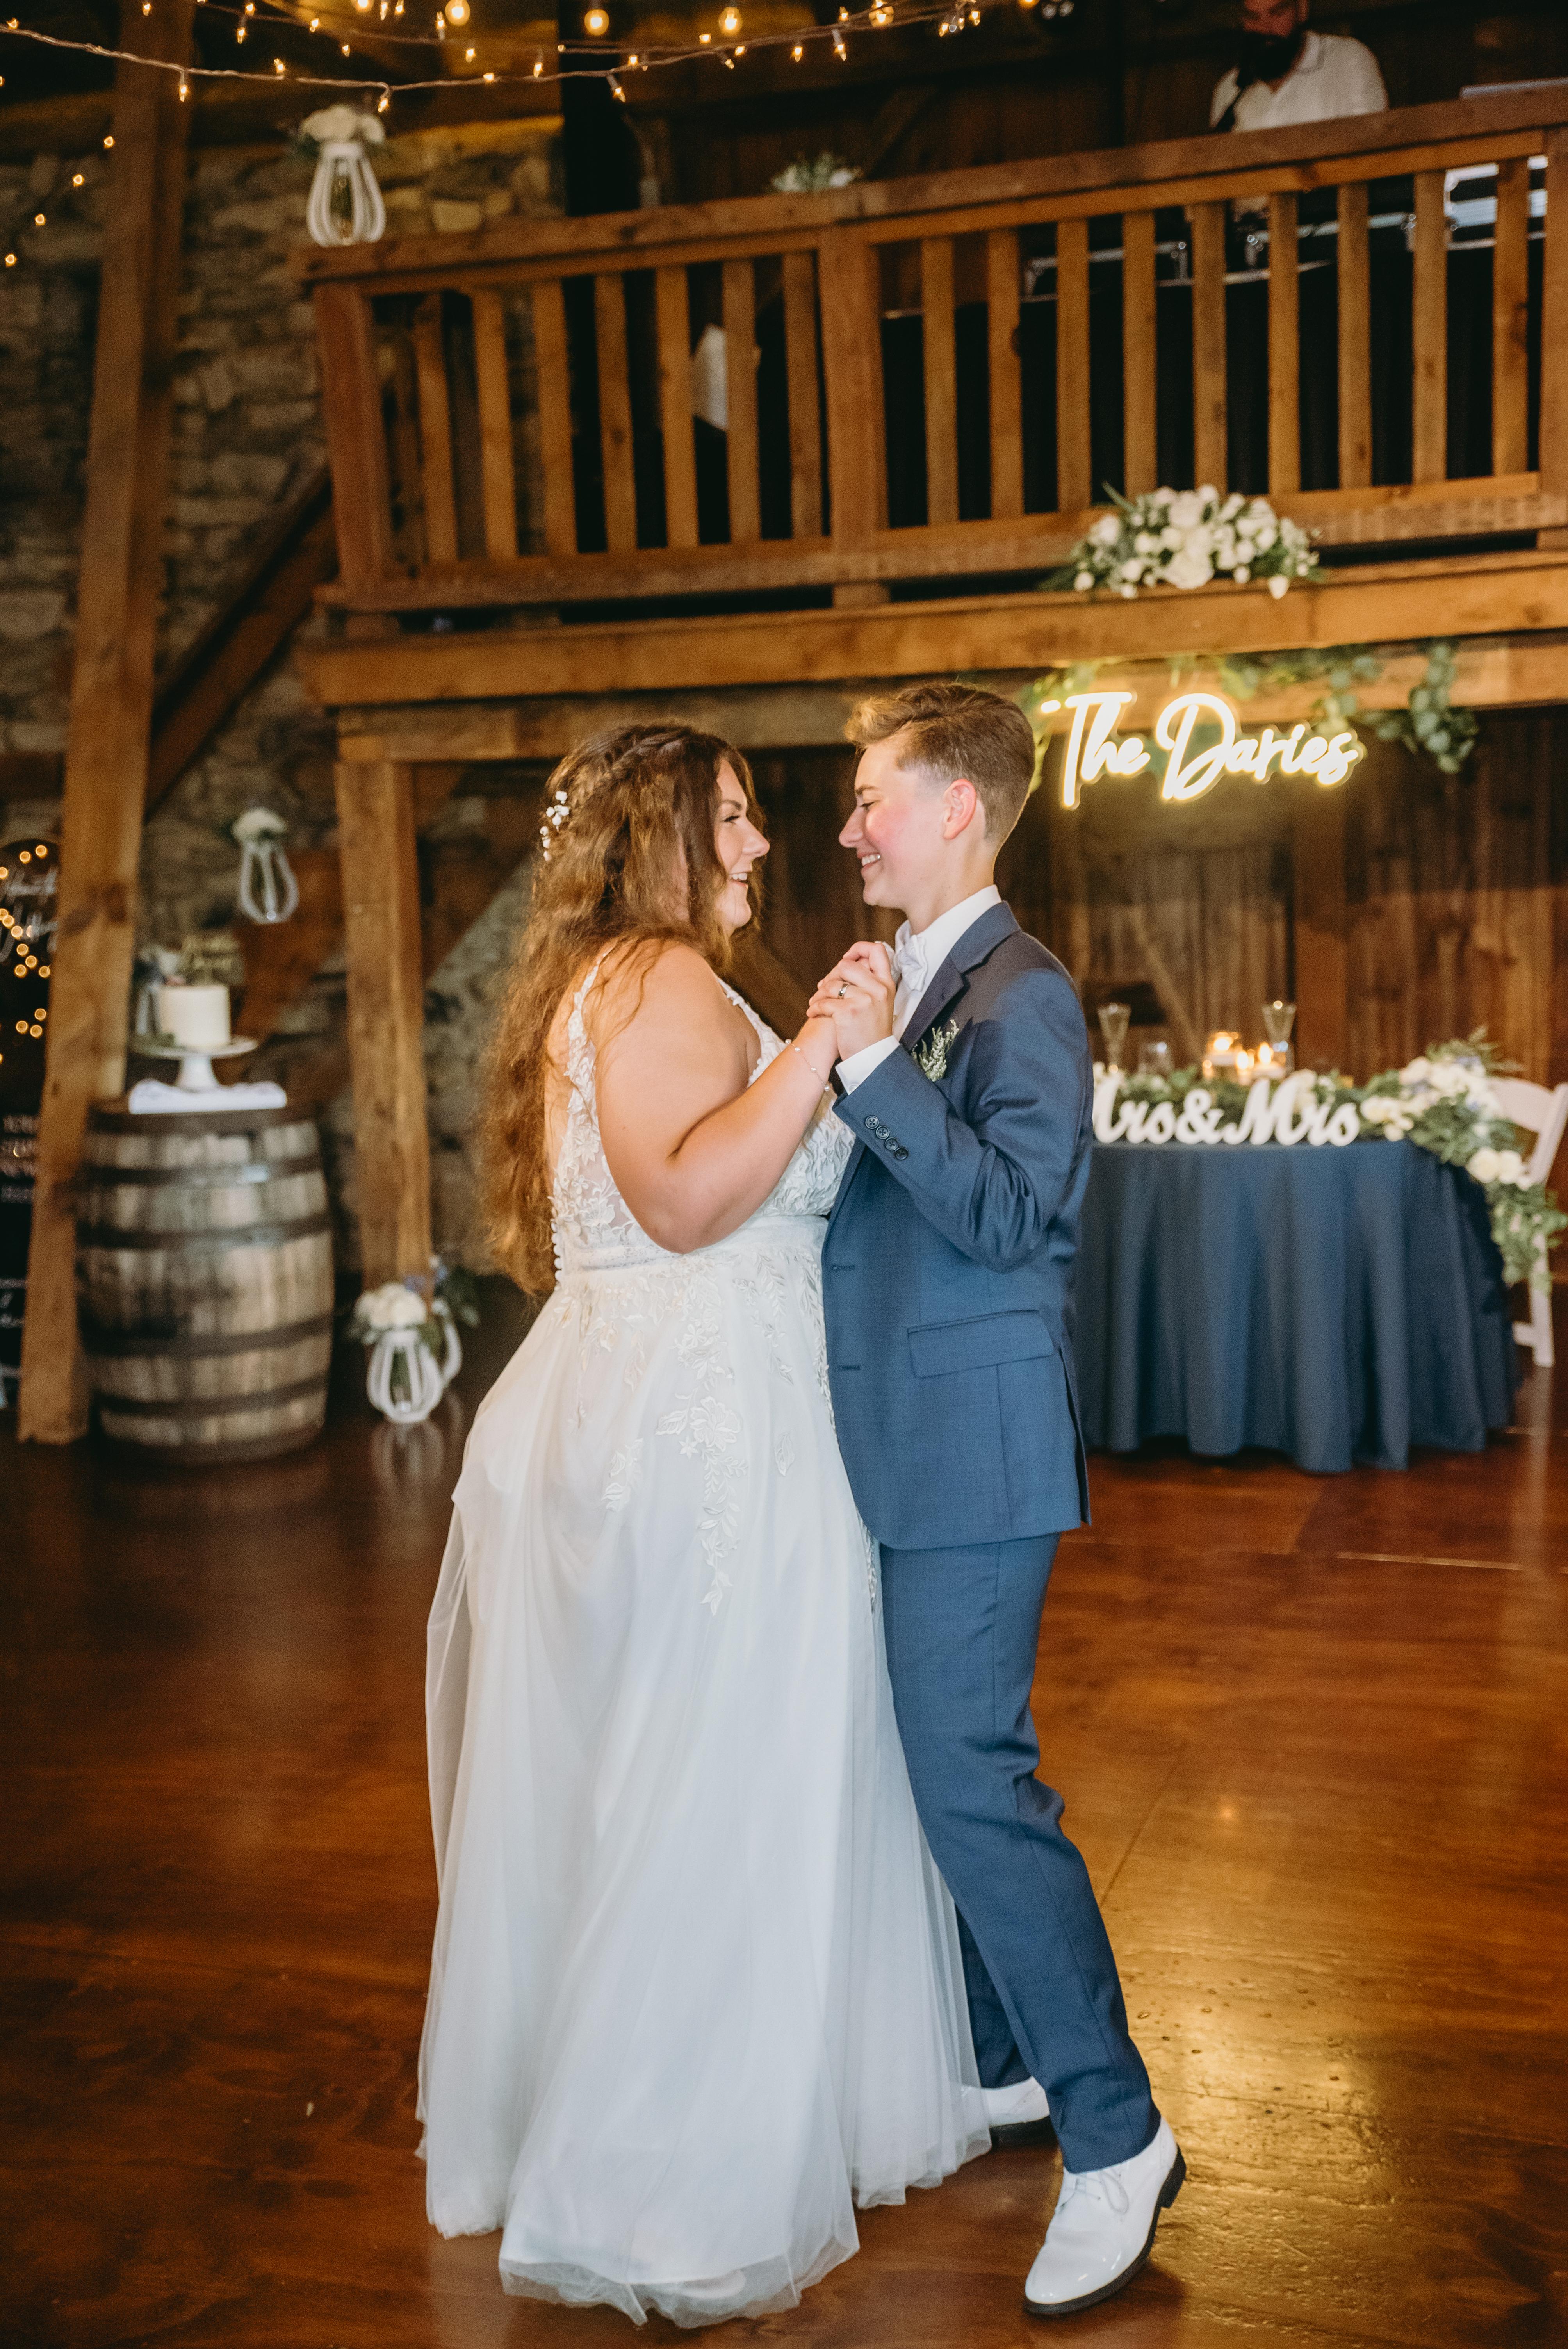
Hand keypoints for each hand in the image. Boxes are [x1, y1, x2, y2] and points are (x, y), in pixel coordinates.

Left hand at [807, 942, 894, 1058]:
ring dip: (819, 993)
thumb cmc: (871, 1031)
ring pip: (831, 984)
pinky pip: (823, 1002)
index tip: (846, 958)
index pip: (877, 950)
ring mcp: (863, 1000)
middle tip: (825, 987)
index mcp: (887, 984)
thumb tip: (846, 962)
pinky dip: (814, 1007)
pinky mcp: (848, 1012)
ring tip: (816, 1002)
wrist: (873, 1059)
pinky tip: (813, 1013)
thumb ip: (869, 982)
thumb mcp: (880, 1002)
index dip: (858, 949)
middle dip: (831, 975)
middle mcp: (877, 989)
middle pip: (846, 965)